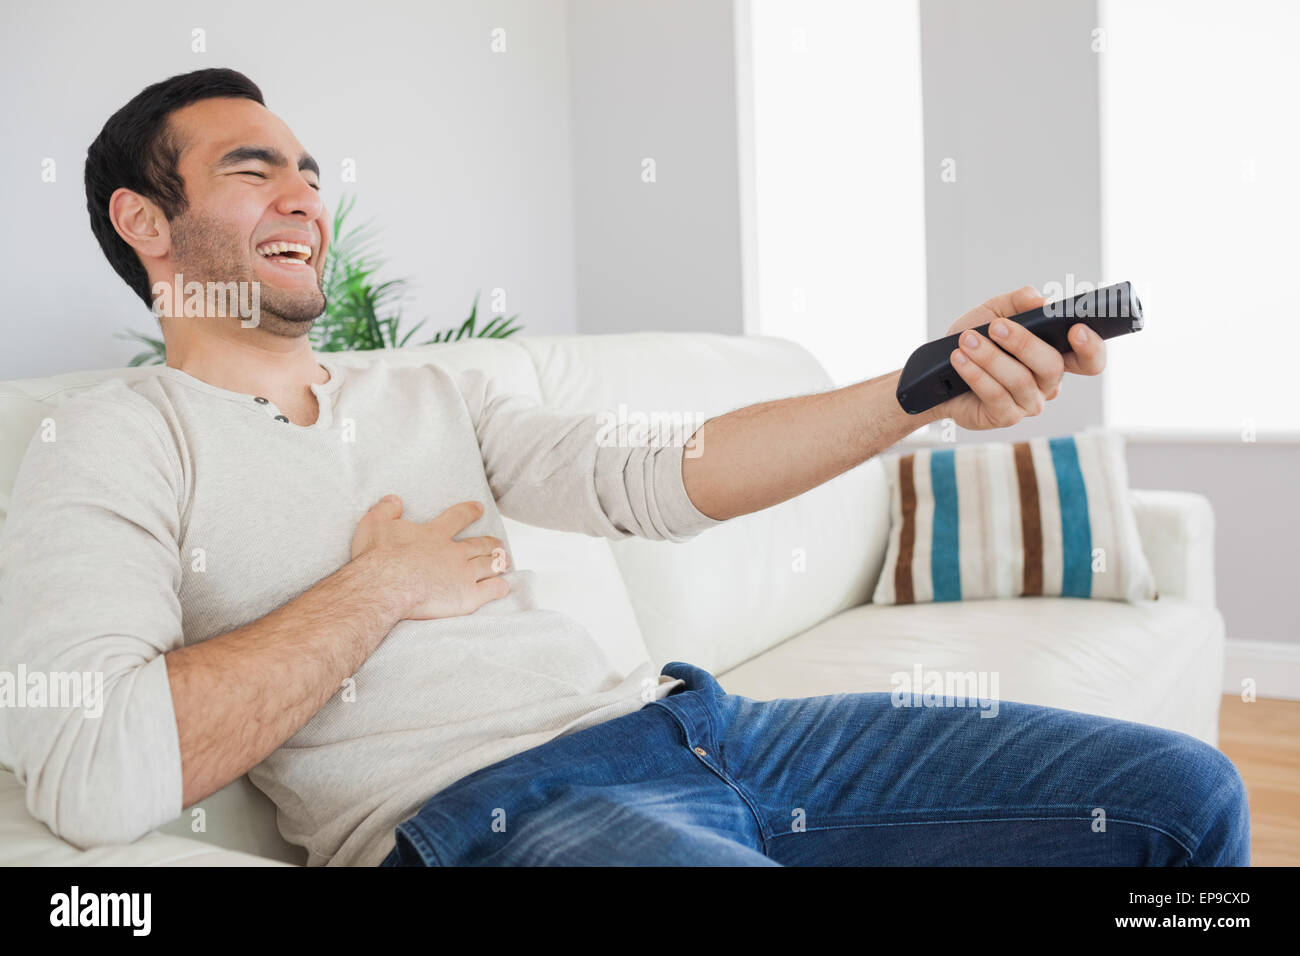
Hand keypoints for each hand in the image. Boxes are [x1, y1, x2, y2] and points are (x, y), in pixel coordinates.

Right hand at [350, 496, 510, 619]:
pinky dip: (499, 588)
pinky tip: (503, 587)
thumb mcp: (374, 525)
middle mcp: (454, 552)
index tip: (478, 508)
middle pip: (479, 544)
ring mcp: (463, 574)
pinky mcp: (467, 597)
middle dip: (490, 543)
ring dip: (498, 562)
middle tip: (498, 542)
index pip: (457, 517)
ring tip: (504, 561)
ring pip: (488, 565)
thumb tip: (393, 500)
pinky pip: (490, 591)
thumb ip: (385, 510)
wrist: (386, 585)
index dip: (469, 512)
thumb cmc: (378, 557)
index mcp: (435, 534)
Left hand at [934, 285, 1106, 430]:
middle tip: (995, 326)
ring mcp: (1029, 403)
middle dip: (1023, 343)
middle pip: (1052, 365)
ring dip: (990, 357)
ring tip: (966, 340)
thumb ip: (1020, 301)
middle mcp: (1048, 383)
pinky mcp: (1006, 417)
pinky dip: (976, 374)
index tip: (1076, 329)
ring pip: (1020, 380)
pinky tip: (960, 360)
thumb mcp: (994, 311)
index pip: (1089, 360)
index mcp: (1056, 356)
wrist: (939, 370)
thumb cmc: (974, 338)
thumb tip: (1043, 301)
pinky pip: (996, 396)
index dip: (1091, 348)